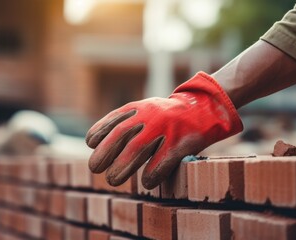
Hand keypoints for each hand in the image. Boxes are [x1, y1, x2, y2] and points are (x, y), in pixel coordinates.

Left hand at [86, 72, 242, 188]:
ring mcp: (165, 129)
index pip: (112, 121)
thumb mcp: (143, 110)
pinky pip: (162, 162)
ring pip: (138, 150)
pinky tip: (146, 182)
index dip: (99, 133)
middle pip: (121, 136)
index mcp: (138, 108)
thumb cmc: (166, 116)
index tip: (91, 145)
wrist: (203, 108)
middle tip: (95, 168)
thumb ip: (123, 122)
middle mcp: (149, 116)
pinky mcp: (180, 143)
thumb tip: (94, 144)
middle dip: (105, 153)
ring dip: (122, 167)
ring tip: (112, 180)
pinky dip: (151, 174)